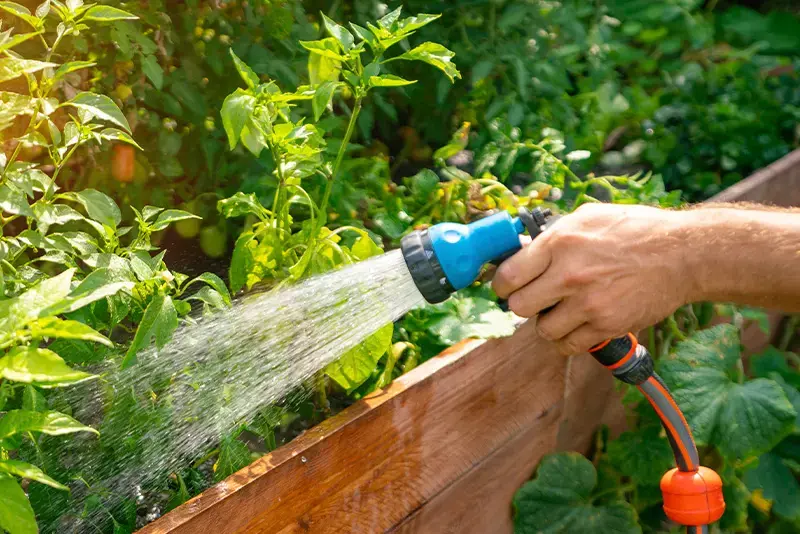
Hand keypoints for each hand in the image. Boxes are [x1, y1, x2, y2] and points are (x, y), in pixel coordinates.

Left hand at [492, 203, 694, 354]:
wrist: (681, 254)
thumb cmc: (634, 230)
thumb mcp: (587, 217)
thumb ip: (552, 235)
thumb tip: (521, 249)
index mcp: (559, 243)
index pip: (507, 276)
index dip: (502, 285)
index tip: (507, 287)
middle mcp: (569, 274)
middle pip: (518, 307)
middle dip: (523, 304)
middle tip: (535, 298)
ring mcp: (588, 303)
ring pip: (542, 330)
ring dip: (547, 323)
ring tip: (562, 310)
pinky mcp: (606, 326)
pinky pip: (569, 345)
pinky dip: (568, 339)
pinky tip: (577, 324)